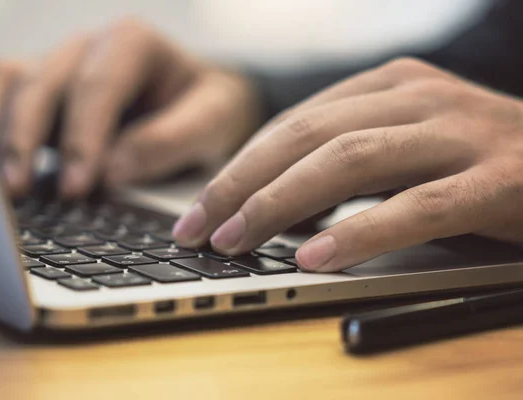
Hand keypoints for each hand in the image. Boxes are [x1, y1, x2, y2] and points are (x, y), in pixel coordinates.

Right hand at [0, 19, 262, 197]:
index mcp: (134, 43)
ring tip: (4, 185)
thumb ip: (169, 141)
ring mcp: (63, 66)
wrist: (201, 102)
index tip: (77, 186)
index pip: (98, 86)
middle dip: (28, 138)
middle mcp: (90, 48)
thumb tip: (111, 170)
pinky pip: (1, 95)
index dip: (82, 137)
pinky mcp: (45, 92)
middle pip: (42, 82)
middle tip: (22, 190)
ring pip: (9, 83)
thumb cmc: (210, 107)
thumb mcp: (212, 121)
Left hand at [172, 57, 522, 271]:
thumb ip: (346, 163)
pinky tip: (315, 257)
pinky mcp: (496, 180)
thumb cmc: (476, 156)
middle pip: (305, 137)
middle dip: (241, 184)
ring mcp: (456, 134)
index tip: (200, 207)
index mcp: (386, 86)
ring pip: (348, 162)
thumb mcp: (403, 143)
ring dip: (280, 204)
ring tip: (235, 241)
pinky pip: (415, 207)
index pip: (291, 124)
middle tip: (197, 227)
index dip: (238, 167)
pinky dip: (360, 234)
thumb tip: (275, 207)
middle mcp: (415, 98)